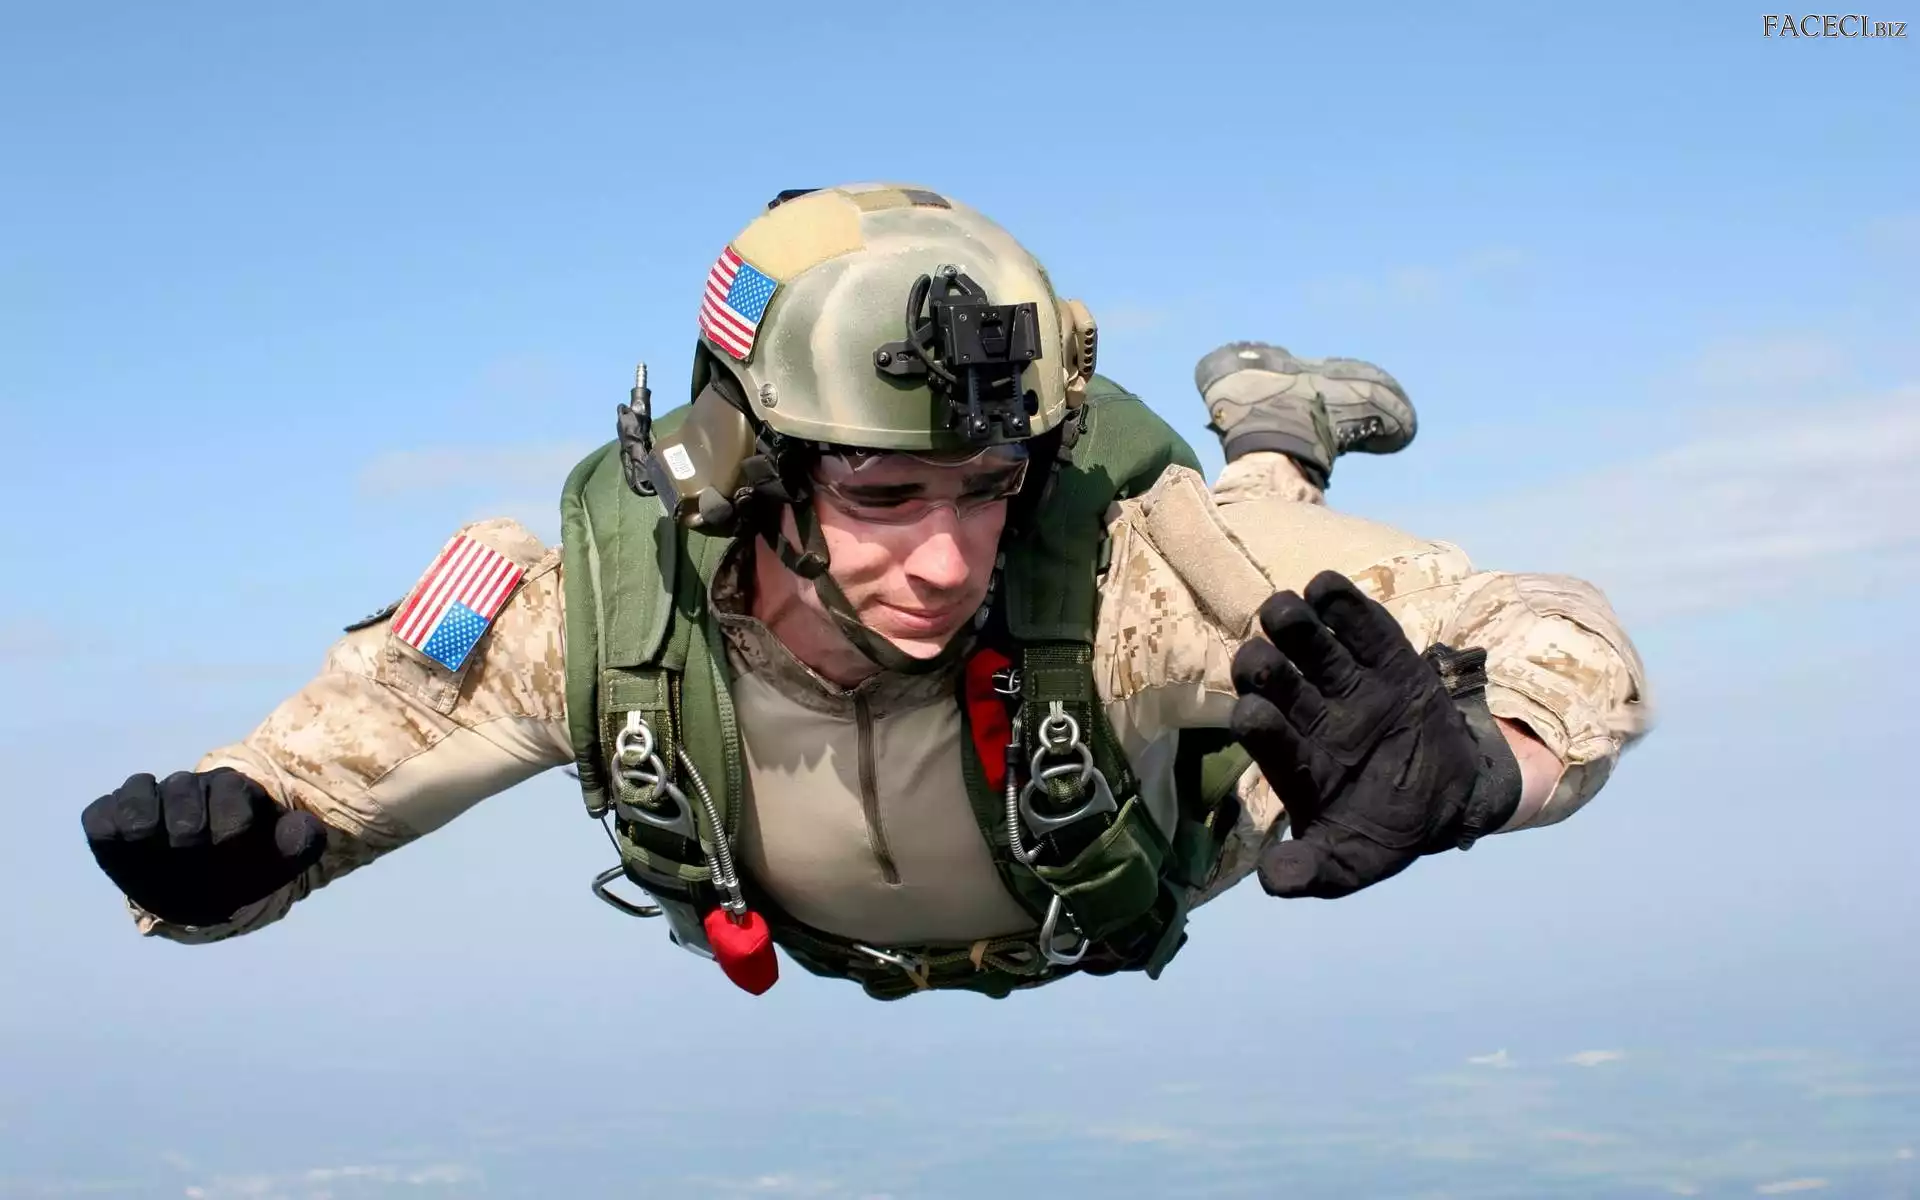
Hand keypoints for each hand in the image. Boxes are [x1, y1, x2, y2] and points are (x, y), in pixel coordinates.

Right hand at [82, 768, 327, 925]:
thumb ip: (299, 843)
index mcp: (232, 790)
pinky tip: (128, 849)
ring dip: (148, 826)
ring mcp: (147, 801)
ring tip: (160, 849)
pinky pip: (100, 815)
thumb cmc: (242, 871)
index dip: (232, 825)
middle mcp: (189, 788)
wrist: (201, 895)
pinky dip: (109, 830)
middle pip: (182, 789)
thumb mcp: (279, 861)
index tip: (234, 848)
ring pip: (140, 793)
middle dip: (190, 828)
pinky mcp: (110, 820)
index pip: (231, 790)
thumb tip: (301, 827)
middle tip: (194, 852)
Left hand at [1228, 571, 1520, 898]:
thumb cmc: (1380, 834)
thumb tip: (1274, 881)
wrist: (1446, 800)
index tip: (1252, 715)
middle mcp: (1311, 714)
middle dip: (1264, 668)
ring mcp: (1347, 683)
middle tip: (1257, 656)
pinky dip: (1345, 606)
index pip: (1267, 738)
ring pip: (1311, 647)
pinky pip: (1362, 627)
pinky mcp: (1386, 659)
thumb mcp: (1348, 865)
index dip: (1258, 724)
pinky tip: (1325, 586)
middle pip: (1277, 683)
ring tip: (1284, 608)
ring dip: (1294, 625)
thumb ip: (1310, 869)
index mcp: (1294, 762)